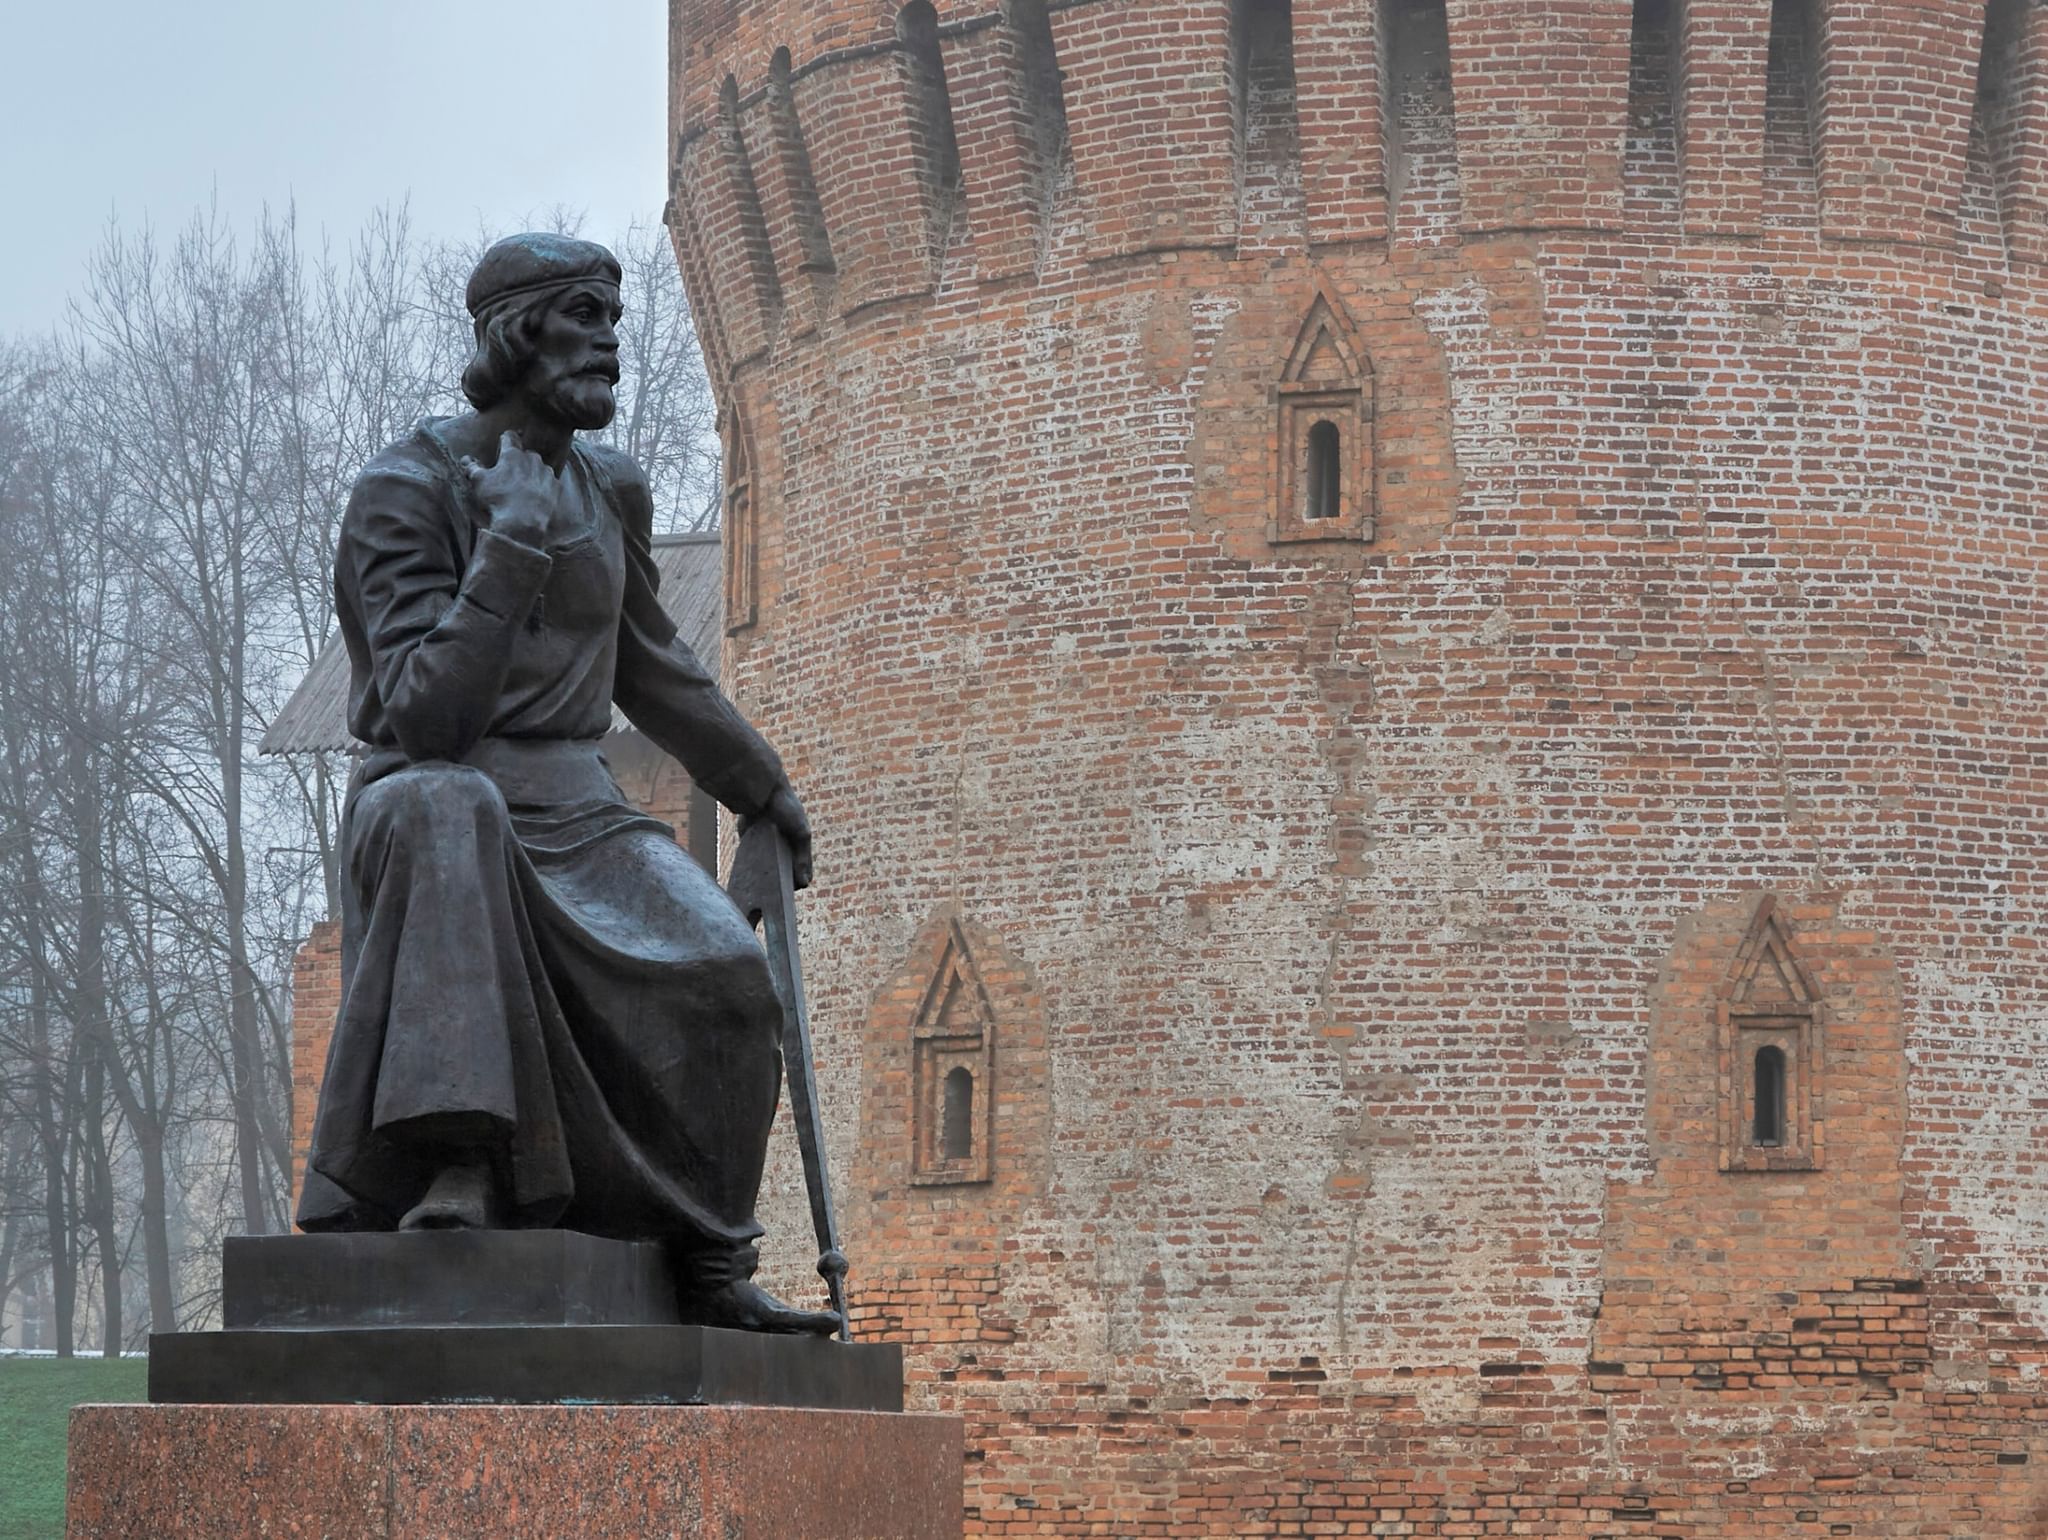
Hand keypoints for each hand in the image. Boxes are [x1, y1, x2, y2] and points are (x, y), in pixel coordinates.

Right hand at [462, 430, 563, 547]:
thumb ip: (472, 467)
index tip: (503, 444)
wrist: (522, 523)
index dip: (505, 439)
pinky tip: (535, 497)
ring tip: (523, 488)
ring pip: (539, 467)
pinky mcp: (556, 487)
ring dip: (532, 473)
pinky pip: (550, 482)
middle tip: (510, 474)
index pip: (510, 437)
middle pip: (526, 453)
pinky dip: (543, 487)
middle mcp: (533, 459)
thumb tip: (466, 459)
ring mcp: (547, 473)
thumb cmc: (498, 500)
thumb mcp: (479, 482)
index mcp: (513, 454)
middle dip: (519, 460)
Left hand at [747, 785, 812, 889]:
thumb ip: (803, 858)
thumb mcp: (801, 833)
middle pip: (784, 875)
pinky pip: (752, 862)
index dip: (799, 882)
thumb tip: (805, 883)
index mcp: (799, 846)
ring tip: (761, 891)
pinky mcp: (750, 845)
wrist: (761, 792)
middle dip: (782, 884)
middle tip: (775, 894)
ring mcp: (766, 848)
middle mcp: (783, 849)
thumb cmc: (787, 808)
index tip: (791, 891)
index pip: (803, 872)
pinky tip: (749, 881)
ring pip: (767, 871)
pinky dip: (752, 871)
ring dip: (766, 880)